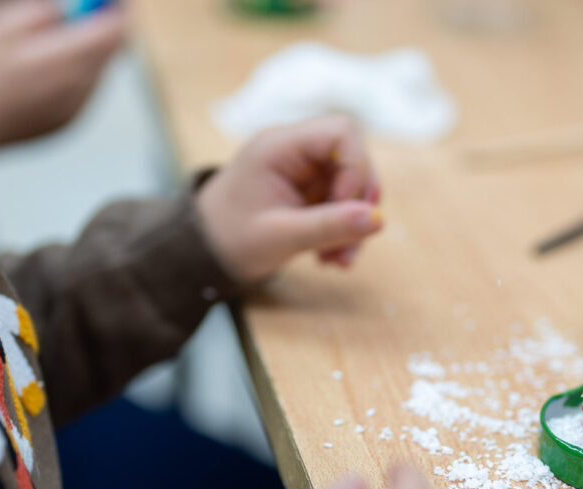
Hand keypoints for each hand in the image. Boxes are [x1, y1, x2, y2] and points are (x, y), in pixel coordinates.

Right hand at [0, 1, 125, 175]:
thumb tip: (71, 12)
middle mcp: (80, 88)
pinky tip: (43, 76)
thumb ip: (46, 14)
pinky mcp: (71, 122)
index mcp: (67, 61)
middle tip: (81, 16)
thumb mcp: (5, 27)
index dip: (115, 10)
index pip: (114, 31)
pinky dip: (77, 77)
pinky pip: (86, 92)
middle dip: (102, 30)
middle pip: (112, 52)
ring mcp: (78, 108)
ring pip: (99, 72)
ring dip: (88, 54)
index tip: (108, 1)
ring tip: (49, 50)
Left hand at [196, 115, 382, 282]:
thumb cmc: (230, 238)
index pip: (340, 132)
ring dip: (353, 225)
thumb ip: (328, 226)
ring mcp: (304, 172)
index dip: (356, 166)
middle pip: (353, 160)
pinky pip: (343, 205)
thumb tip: (378, 221)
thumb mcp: (279, 236)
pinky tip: (329, 259)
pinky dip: (343, 232)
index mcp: (279, 146)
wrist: (204, 253)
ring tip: (337, 261)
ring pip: (352, 187)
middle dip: (357, 204)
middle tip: (348, 245)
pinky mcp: (310, 192)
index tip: (346, 205)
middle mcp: (295, 151)